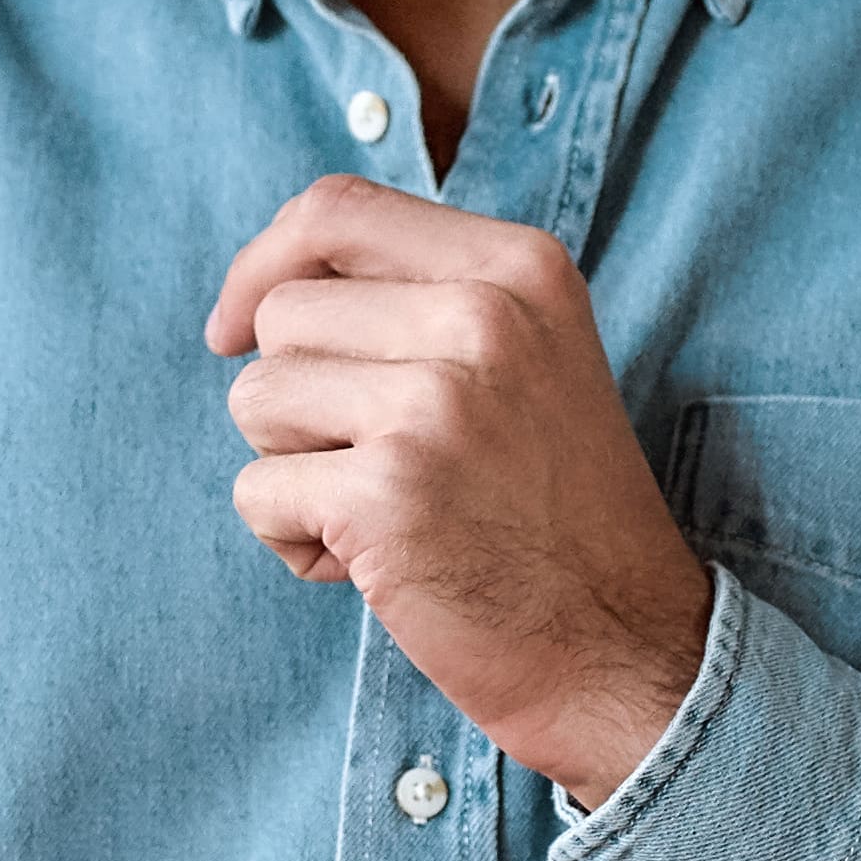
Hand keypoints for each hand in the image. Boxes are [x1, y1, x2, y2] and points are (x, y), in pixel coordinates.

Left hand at [208, 178, 714, 803]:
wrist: (625, 651)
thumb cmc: (551, 514)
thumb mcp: (524, 360)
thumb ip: (421, 299)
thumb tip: (264, 282)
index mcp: (519, 268)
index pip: (336, 209)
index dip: (264, 262)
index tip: (235, 327)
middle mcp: (484, 318)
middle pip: (282, 313)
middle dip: (295, 398)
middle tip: (378, 464)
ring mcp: (436, 404)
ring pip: (256, 399)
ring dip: (291, 469)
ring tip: (382, 513)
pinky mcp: (386, 494)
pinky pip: (257, 493)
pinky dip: (292, 542)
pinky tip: (373, 567)